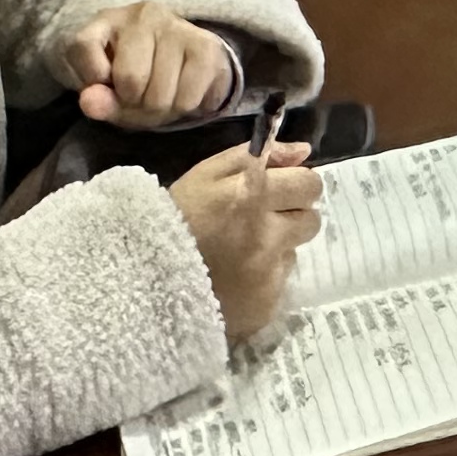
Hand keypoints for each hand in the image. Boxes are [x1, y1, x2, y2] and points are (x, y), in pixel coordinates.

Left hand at [56, 2, 233, 128]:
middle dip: (134, 103)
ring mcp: (177, 26)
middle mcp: (143, 15)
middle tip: (138, 98)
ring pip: (160, 96)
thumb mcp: (108, 89)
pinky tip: (181, 91)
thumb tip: (90, 103)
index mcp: (107, 20)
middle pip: (130, 79)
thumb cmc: (135, 74)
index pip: (83, 46)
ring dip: (160, 110)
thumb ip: (97, 100)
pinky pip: (188, 99)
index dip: (89, 77)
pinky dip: (183, 107)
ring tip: (160, 96)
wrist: (184, 58)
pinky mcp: (206, 45)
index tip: (101, 83)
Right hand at [170, 139, 320, 342]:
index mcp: (254, 197)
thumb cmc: (177, 217)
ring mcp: (268, 274)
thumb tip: (304, 150)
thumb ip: (260, 156)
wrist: (145, 278)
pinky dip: (264, 277)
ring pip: (295, 250)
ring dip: (278, 246)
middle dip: (291, 215)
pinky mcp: (265, 304)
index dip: (294, 185)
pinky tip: (237, 276)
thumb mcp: (208, 173)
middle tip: (260, 221)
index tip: (276, 191)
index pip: (309, 184)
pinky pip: (280, 282)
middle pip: (311, 219)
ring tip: (243, 249)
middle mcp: (269, 236)